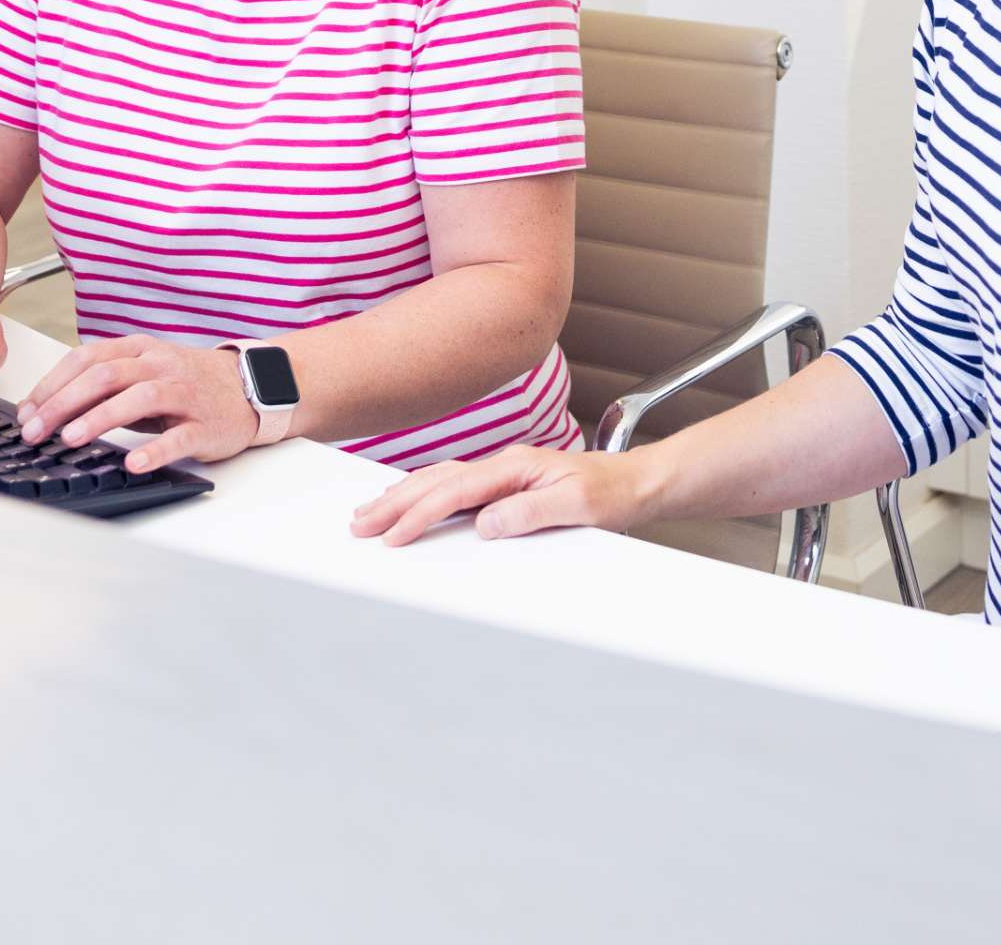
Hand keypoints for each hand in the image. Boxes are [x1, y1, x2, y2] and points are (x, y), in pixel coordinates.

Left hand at [14, 336, 259, 473]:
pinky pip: (178, 436)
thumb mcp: (145, 373)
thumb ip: (105, 385)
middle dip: (63, 403)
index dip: (52, 384)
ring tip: (71, 439)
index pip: (87, 359)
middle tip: (36, 431)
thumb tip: (50, 408)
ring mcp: (184, 393)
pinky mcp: (205, 424)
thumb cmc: (188, 383)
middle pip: (105, 376)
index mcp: (140, 350)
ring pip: (138, 398)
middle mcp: (160, 366)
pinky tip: (133, 463)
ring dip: (100, 418)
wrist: (250, 388)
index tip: (27, 411)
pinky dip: (154, 450)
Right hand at [347, 444, 652, 545]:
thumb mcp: (579, 506)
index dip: (420, 514)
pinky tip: (415, 501)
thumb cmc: (614, 492)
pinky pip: (457, 485)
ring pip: (442, 480)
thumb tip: (486, 523)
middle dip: (395, 502)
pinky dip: (427, 493)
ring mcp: (506, 472)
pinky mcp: (509, 483)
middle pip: (437, 480)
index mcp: (516, 467)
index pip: (455, 491)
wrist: (639, 483)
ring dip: (404, 495)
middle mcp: (506, 465)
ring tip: (372, 511)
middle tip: (360, 523)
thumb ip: (532, 513)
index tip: (394, 535)